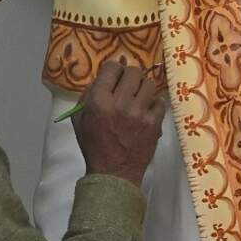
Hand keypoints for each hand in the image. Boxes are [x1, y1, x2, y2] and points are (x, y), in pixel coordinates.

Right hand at [73, 59, 164, 185]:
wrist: (114, 173)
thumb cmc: (94, 146)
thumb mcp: (80, 119)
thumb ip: (87, 95)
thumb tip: (103, 78)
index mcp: (98, 101)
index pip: (112, 67)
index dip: (114, 69)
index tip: (116, 75)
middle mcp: (120, 103)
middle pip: (133, 72)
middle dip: (130, 77)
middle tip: (128, 86)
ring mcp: (139, 113)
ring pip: (149, 84)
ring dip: (143, 89)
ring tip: (139, 98)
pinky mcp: (154, 123)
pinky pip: (160, 102)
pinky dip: (155, 104)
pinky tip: (147, 111)